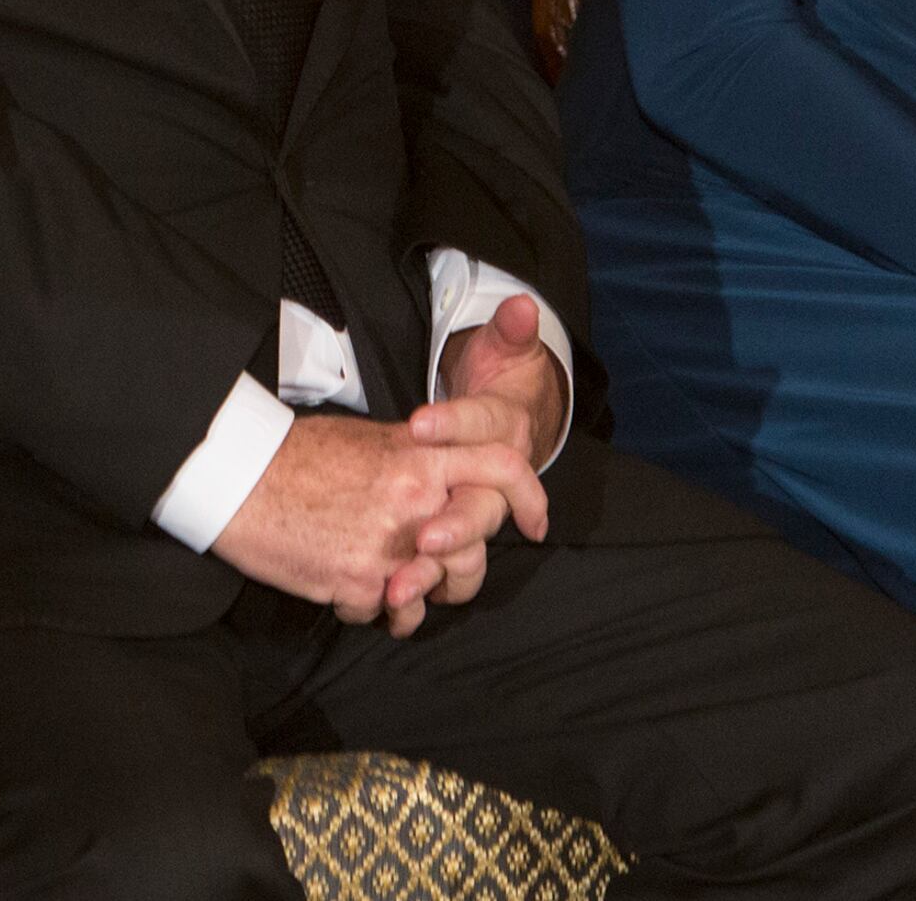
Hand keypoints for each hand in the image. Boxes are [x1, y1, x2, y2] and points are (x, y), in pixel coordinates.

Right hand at [212, 412, 547, 637]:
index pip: (503, 468)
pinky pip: (381, 612)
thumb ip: (415, 461)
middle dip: (463, 572)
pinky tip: (339, 582)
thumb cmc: (296, 455)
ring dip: (414, 595)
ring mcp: (390, 549)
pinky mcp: (358, 584)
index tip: (534, 524)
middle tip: (441, 573)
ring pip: (431, 591)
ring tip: (387, 587)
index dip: (529, 497)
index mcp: (420, 457)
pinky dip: (364, 604)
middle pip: (476, 550)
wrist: (239, 479)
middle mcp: (415, 502)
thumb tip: (441, 481)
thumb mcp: (367, 440)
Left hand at [387, 295, 568, 616]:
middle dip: (456, 522)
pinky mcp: (451, 533)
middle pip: (482, 504)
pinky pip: (445, 571)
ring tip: (399, 589)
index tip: (420, 424)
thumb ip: (512, 332)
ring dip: (435, 570)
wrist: (509, 419)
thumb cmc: (504, 383)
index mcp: (507, 429)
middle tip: (427, 538)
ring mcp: (474, 508)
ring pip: (461, 550)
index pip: (484, 425)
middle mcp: (495, 476)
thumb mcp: (507, 351)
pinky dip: (422, 591)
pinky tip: (392, 609)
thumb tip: (522, 306)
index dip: (454, 424)